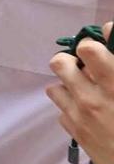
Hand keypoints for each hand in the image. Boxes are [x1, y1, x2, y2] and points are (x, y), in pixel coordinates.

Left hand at [49, 22, 113, 163]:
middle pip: (61, 63)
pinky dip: (72, 108)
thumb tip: (110, 30)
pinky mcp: (75, 133)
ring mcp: (80, 117)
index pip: (89, 49)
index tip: (103, 45)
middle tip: (88, 66)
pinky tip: (89, 112)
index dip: (96, 42)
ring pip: (55, 86)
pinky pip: (62, 111)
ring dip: (69, 85)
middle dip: (73, 60)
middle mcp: (93, 99)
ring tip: (86, 89)